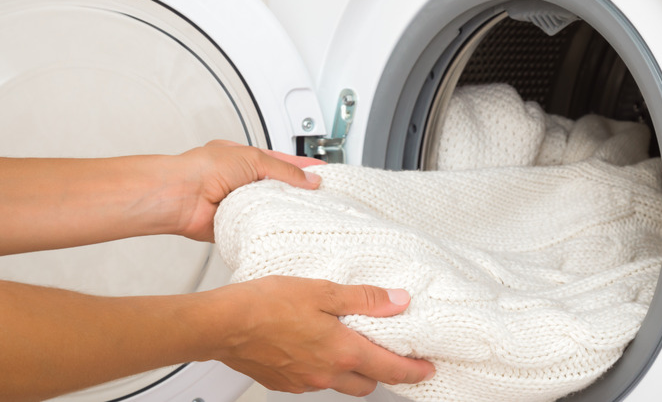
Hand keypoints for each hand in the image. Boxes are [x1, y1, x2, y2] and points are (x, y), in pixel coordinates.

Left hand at [174, 140, 323, 241]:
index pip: (283, 162)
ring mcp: (240, 203)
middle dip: (299, 191)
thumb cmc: (203, 169)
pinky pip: (260, 225)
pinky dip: (270, 225)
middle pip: (280, 187)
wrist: (180, 196)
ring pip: (272, 207)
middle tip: (322, 196)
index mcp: (246, 159)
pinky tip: (283, 224)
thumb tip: (309, 179)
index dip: (305, 167)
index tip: (325, 173)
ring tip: (307, 210)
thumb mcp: (253, 158)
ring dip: (285, 208)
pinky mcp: (236, 223)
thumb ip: (284, 170)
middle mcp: (243, 181)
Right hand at [208, 276, 435, 396]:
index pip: (390, 369)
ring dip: (349, 370)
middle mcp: (326, 373)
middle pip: (367, 384)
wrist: (222, 324)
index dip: (413, 371)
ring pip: (339, 383)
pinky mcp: (283, 382)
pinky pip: (312, 381)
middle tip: (385, 354)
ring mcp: (303, 382)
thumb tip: (398, 301)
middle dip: (380, 372)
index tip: (426, 369)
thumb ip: (364, 299)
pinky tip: (311, 346)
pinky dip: (321, 368)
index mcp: (342, 351)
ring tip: (344, 344)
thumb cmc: (266, 304)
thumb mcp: (323, 291)